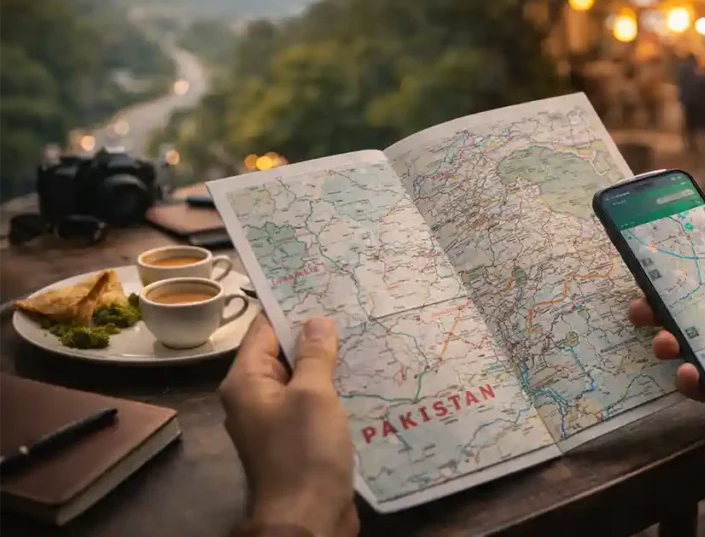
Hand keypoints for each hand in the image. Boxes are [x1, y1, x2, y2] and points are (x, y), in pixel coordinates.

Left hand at [220, 315, 356, 536]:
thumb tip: (316, 321)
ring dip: (329, 364)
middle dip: (315, 334)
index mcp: (246, 382)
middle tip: (351, 307)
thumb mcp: (313, 396)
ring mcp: (276, 421)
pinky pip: (313, 404)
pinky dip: (333, 390)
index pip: (264, 330)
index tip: (322, 287)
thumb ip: (315, 355)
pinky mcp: (297, 440)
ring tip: (364, 337)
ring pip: (302, 380)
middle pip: (283, 354)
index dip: (292, 308)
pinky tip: (362, 379)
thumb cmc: (304, 453)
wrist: (306, 520)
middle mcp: (255, 398)